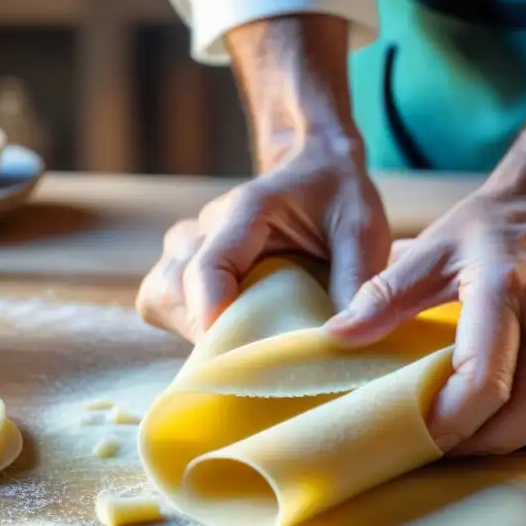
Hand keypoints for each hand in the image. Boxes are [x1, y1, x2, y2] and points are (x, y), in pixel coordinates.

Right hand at [136, 137, 390, 341]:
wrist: (317, 164)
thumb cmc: (340, 196)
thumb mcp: (363, 230)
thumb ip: (357, 280)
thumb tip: (343, 338)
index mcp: (249, 210)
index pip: (208, 266)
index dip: (214, 316)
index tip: (239, 358)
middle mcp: (207, 224)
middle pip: (176, 290)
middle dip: (211, 334)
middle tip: (258, 360)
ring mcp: (189, 242)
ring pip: (161, 296)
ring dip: (194, 330)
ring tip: (243, 346)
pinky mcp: (185, 262)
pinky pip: (162, 301)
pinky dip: (184, 324)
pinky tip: (226, 332)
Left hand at [325, 173, 525, 455]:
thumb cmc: (488, 225)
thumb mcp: (430, 249)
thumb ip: (382, 294)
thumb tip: (334, 338)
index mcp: (504, 285)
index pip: (485, 379)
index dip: (452, 422)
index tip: (424, 435)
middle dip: (489, 443)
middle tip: (454, 446)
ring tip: (496, 435)